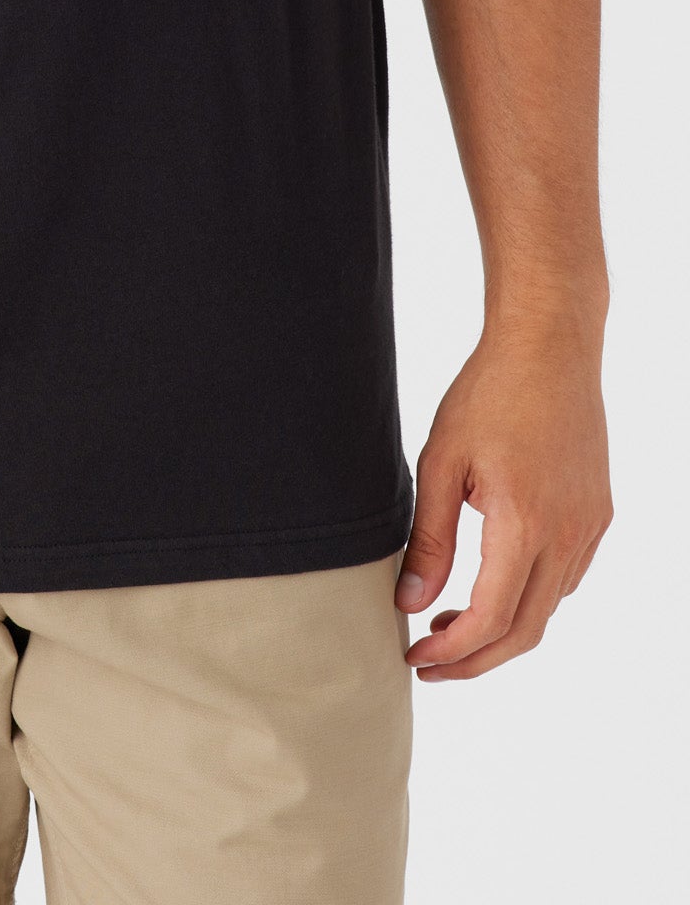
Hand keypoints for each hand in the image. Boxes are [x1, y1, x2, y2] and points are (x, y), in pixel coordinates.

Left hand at [396, 323, 611, 680]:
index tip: (415, 656)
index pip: (489, 619)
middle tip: (429, 661)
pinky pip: (566, 578)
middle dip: (474, 659)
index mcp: (524, 524)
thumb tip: (410, 603)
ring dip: (502, 629)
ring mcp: (589, 527)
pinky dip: (530, 597)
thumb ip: (428, 538)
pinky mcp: (598, 515)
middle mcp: (567, 535)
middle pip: (524, 631)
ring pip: (548, 608)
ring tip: (451, 620)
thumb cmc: (490, 393)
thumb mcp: (441, 461)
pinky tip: (495, 581)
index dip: (451, 651)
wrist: (550, 347)